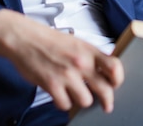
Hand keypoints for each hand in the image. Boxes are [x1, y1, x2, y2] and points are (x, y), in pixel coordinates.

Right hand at [0, 9, 123, 112]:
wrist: (24, 38)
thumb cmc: (48, 40)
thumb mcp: (75, 42)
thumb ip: (90, 56)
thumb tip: (104, 71)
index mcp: (88, 50)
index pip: (115, 67)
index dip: (118, 79)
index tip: (115, 84)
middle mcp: (80, 62)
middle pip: (105, 90)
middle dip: (107, 101)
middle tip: (106, 105)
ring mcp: (67, 75)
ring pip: (86, 101)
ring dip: (81, 100)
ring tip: (75, 95)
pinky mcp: (52, 85)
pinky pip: (65, 104)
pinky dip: (63, 102)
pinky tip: (61, 95)